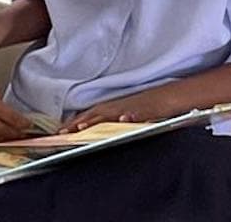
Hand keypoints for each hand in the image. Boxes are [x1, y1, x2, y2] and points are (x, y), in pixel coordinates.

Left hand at [60, 90, 174, 132]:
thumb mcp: (127, 115)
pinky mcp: (148, 109)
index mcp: (114, 109)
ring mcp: (132, 107)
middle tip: (63, 133)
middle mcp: (120, 106)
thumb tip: (100, 133)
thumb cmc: (148, 108)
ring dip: (97, 119)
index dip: (75, 123)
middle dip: (79, 123)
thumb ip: (113, 123)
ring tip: (82, 127)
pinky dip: (130, 116)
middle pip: (96, 113)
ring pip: (112, 113)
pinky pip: (137, 113)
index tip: (60, 132)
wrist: (170, 97)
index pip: (91, 115)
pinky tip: (123, 120)